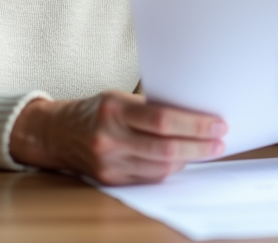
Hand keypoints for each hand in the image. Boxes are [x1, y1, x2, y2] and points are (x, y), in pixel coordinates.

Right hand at [9, 91, 226, 184]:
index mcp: (114, 109)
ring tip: (206, 150)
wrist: (58, 133)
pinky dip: (169, 168)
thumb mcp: (120, 98)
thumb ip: (151, 107)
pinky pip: (149, 177)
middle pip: (165, 148)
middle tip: (220, 142)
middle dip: (199, 146)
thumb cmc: (97, 110)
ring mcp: (109, 162)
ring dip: (188, 159)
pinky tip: (182, 159)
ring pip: (160, 166)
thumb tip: (194, 114)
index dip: (194, 125)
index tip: (217, 124)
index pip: (163, 120)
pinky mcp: (110, 179)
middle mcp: (109, 138)